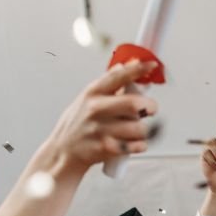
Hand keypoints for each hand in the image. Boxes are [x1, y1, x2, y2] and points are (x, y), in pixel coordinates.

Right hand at [44, 60, 159, 174]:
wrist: (64, 150)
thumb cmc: (80, 123)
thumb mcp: (88, 98)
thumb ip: (109, 85)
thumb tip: (125, 66)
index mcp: (93, 92)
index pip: (118, 76)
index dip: (137, 69)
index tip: (152, 65)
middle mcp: (96, 108)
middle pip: (134, 104)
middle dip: (150, 106)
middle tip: (151, 109)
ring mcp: (101, 129)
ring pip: (140, 128)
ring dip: (144, 130)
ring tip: (135, 130)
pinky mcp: (107, 148)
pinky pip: (138, 145)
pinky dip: (141, 145)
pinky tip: (132, 143)